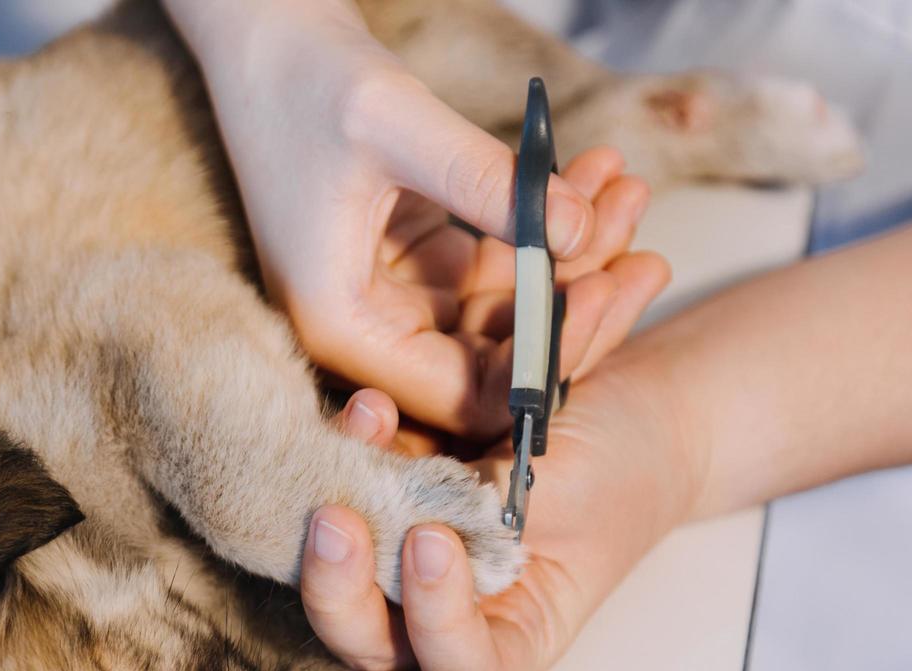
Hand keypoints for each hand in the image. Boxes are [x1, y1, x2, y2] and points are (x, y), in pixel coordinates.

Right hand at [171, 0, 650, 436]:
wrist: (267, 36)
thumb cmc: (306, 78)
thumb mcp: (398, 125)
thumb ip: (490, 184)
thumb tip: (581, 236)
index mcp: (340, 323)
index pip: (457, 392)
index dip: (538, 360)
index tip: (601, 294)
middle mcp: (362, 327)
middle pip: (490, 363)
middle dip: (571, 311)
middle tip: (644, 256)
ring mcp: (390, 297)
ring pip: (502, 315)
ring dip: (571, 261)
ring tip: (626, 189)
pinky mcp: (412, 264)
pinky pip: (495, 270)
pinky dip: (543, 229)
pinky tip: (593, 174)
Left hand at [306, 269, 680, 670]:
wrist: (620, 406)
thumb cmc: (617, 468)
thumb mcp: (569, 499)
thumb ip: (492, 519)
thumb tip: (405, 509)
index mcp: (511, 636)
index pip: (457, 667)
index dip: (432, 623)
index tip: (434, 542)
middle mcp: (448, 611)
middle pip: (370, 639)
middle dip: (338, 590)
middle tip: (335, 522)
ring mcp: (405, 559)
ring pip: (338, 573)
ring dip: (323, 520)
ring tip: (354, 443)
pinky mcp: (387, 502)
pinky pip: (346, 495)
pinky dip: (346, 453)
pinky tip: (368, 408)